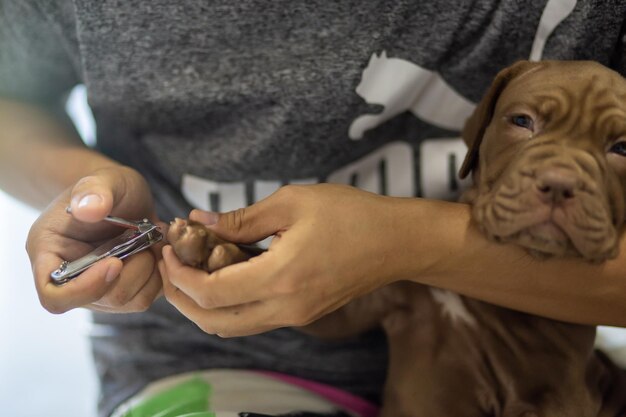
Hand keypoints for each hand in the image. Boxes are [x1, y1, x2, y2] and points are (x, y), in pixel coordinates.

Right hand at [27, 165, 163, 312]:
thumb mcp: (102, 179)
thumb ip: (93, 190)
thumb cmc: (106, 187)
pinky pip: (148, 295)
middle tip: (144, 237)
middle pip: (101, 300)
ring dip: (149, 270)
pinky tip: (158, 249)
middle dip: (132, 269)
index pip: (55, 296)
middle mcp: (72, 279)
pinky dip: (160, 274)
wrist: (124, 196)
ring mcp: (100, 289)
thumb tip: (88, 209)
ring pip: (130, 301)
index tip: (115, 261)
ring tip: (152, 240)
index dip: (86, 289)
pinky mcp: (126, 290)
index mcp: (50, 253)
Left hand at [159, 184, 400, 336]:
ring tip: (190, 272)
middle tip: (169, 267)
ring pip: (233, 327)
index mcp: (281, 278)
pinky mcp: (303, 315)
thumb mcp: (292, 203)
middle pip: (215, 323)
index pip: (211, 293)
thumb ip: (241, 218)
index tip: (168, 250)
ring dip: (203, 306)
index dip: (180, 275)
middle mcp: (286, 308)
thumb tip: (200, 222)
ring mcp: (295, 316)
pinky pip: (253, 320)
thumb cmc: (350, 215)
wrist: (396, 242)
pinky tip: (224, 275)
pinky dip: (229, 305)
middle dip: (182, 298)